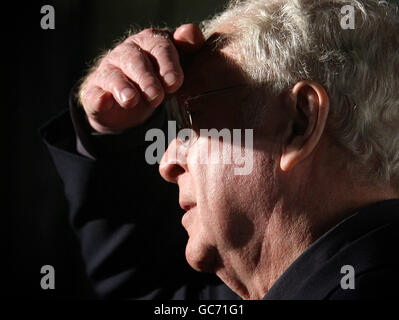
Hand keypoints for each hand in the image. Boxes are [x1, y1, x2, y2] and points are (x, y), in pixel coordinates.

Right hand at [79, 24, 204, 132]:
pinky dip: (99, 98)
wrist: (129, 105)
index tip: (174, 82)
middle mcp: (126, 53)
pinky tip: (105, 101)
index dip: (167, 64)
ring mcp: (108, 72)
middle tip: (156, 95)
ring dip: (123, 88)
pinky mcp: (95, 93)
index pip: (159, 47)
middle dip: (146, 78)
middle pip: (135, 60)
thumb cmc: (158, 79)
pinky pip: (94, 95)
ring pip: (113, 76)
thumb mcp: (175, 65)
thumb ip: (187, 47)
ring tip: (131, 100)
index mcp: (149, 43)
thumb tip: (192, 33)